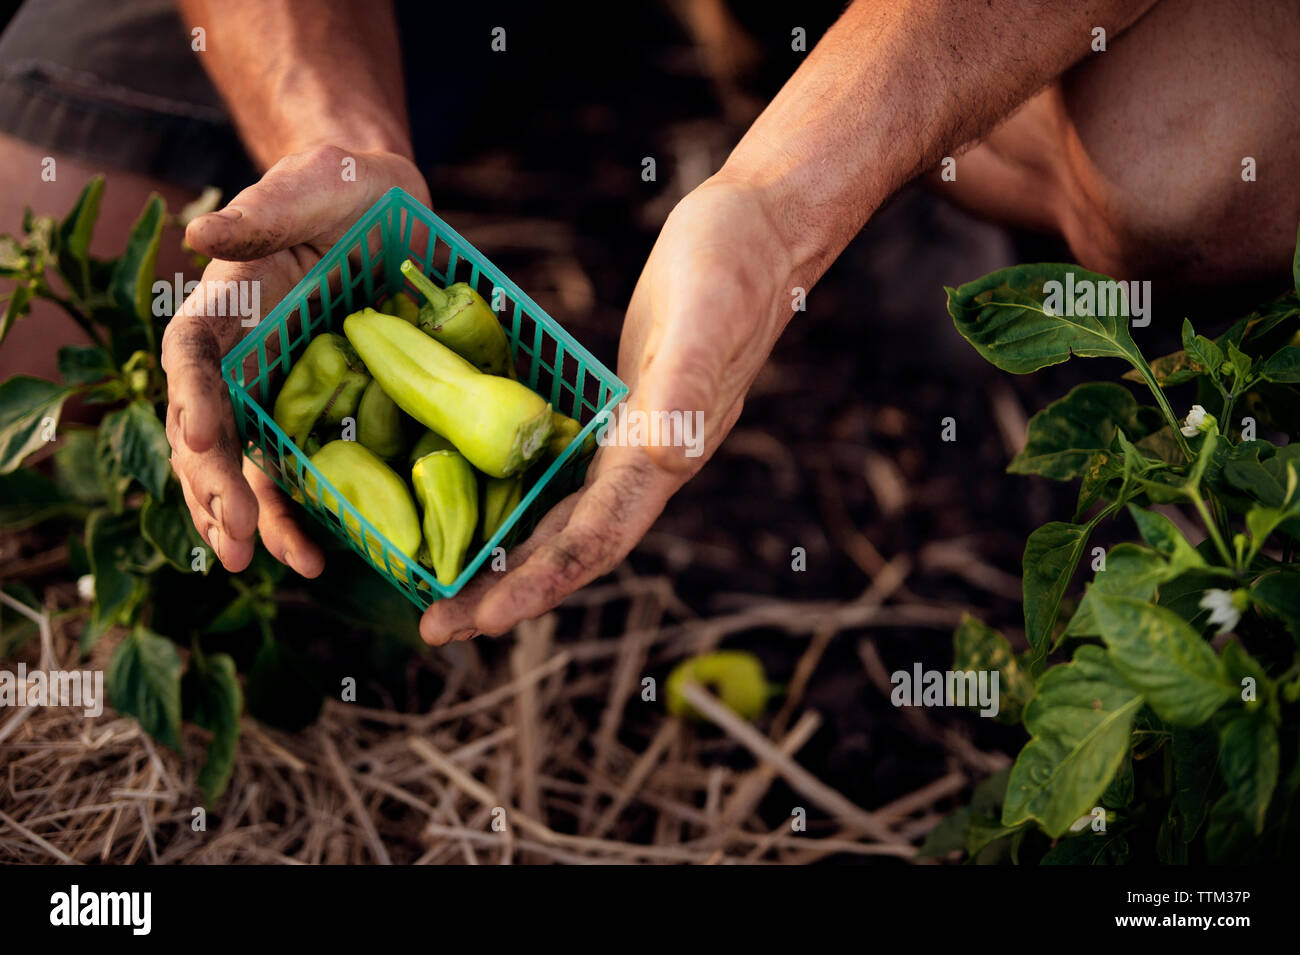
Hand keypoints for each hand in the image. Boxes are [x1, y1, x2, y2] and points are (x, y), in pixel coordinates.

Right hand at [162, 145, 429, 575]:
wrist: (391, 209)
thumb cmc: (340, 189)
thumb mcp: (306, 187)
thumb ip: (260, 214)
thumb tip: (198, 235)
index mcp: (224, 309)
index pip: (192, 359)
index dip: (189, 398)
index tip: (197, 436)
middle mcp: (243, 362)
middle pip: (210, 432)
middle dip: (216, 486)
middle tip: (236, 539)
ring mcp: (281, 394)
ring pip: (252, 466)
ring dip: (258, 518)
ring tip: (279, 559)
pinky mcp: (326, 415)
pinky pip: (307, 472)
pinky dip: (308, 513)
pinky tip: (323, 551)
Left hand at [419, 175, 794, 642]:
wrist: (759, 230)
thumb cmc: (735, 265)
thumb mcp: (707, 317)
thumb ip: (689, 387)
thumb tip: (669, 460)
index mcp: (665, 454)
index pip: (597, 539)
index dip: (542, 583)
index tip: (485, 619)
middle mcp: (646, 460)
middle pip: (569, 547)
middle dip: (506, 591)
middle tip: (437, 628)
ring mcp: (630, 437)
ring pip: (560, 516)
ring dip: (506, 558)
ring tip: (446, 588)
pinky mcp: (614, 407)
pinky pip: (557, 468)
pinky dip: (516, 497)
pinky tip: (477, 499)